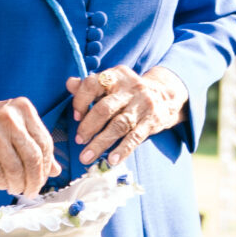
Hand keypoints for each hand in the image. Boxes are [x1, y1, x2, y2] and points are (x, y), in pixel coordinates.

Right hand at [0, 90, 57, 196]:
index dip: (47, 166)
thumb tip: (57, 171)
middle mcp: (10, 117)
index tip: (43, 179)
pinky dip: (1, 182)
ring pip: (14, 168)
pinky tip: (2, 184)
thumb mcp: (17, 127)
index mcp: (24, 109)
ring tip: (16, 189)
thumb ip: (37, 146)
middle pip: (32, 157)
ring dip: (17, 184)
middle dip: (35, 180)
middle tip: (32, 191)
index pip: (45, 143)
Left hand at [66, 64, 187, 165]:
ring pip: (118, 125)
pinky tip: (112, 161)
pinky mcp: (152, 120)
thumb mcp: (111, 84)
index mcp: (116, 76)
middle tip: (79, 141)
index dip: (81, 101)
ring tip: (86, 157)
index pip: (93, 84)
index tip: (76, 117)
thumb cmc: (128, 92)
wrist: (166, 95)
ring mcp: (142, 104)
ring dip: (101, 143)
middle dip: (89, 126)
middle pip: (105, 108)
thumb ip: (89, 86)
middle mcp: (130, 88)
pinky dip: (123, 150)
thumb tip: (70, 84)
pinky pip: (135, 137)